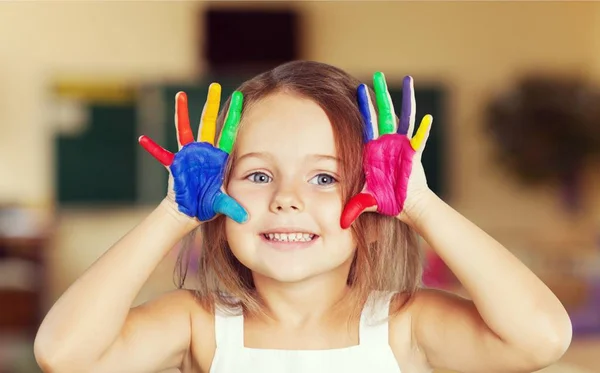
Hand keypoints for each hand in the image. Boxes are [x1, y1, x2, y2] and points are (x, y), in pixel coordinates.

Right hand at [139, 83, 247, 223]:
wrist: (190, 211)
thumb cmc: (208, 205)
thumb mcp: (222, 204)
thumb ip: (232, 207)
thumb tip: (245, 218)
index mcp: (218, 158)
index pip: (228, 132)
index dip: (233, 116)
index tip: (240, 98)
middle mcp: (204, 152)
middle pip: (208, 124)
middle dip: (211, 105)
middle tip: (214, 86)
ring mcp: (188, 155)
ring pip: (185, 130)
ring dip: (182, 113)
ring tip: (180, 95)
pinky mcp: (175, 164)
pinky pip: (162, 154)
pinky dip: (153, 148)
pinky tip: (143, 139)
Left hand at [340, 73, 431, 228]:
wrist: (405, 205)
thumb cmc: (385, 200)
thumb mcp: (365, 200)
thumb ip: (353, 206)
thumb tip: (339, 223)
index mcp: (373, 149)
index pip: (366, 123)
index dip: (362, 107)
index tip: (357, 89)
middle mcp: (387, 143)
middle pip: (384, 113)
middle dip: (380, 95)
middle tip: (377, 75)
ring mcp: (403, 145)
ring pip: (404, 117)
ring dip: (406, 99)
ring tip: (408, 80)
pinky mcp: (415, 152)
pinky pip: (420, 138)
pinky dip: (424, 129)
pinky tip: (427, 117)